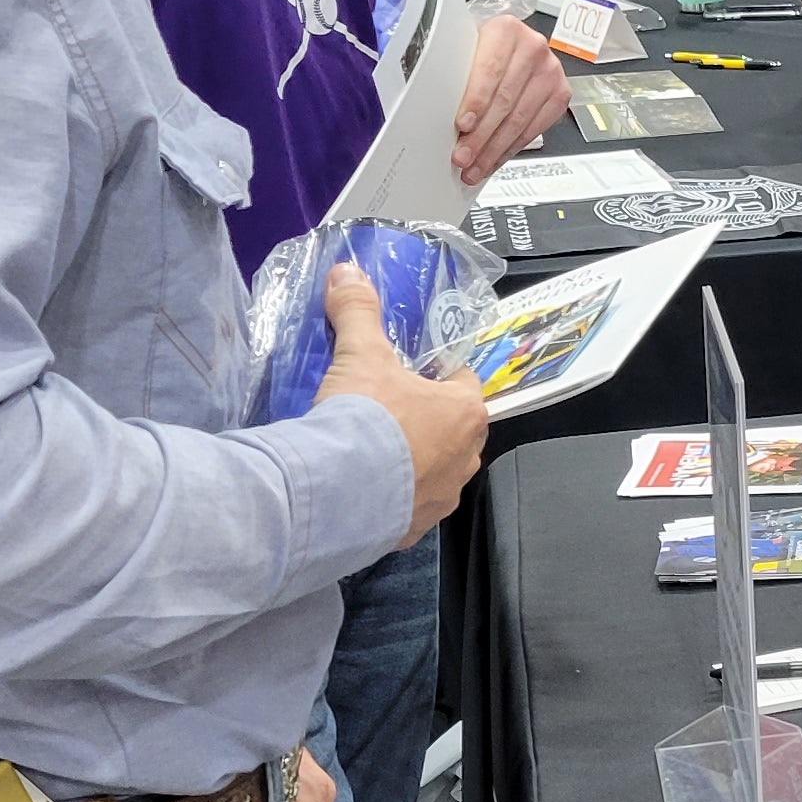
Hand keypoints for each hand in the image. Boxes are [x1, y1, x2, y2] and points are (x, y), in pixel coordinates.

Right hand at [314, 263, 486, 537]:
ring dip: (410, 461)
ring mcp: (442, 497)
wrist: (336, 490)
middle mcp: (466, 458)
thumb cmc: (365, 419)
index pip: (463, 383)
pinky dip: (389, 497)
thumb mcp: (360, 354)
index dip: (436, 375)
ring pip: (433, 471)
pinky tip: (361, 485)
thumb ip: (358, 311)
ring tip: (370, 450)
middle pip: (451, 429)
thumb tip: (347, 272)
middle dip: (424, 420)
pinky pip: (407, 506)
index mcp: (466, 412)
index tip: (410, 373)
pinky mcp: (413, 529)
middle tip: (386, 409)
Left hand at [450, 12, 573, 184]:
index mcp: (507, 30)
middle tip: (463, 155)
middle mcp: (533, 47)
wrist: (514, 46)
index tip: (463, 124)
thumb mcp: (469, 49)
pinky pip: (534, 129)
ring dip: (494, 149)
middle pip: (505, 99)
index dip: (476, 101)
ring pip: (519, 119)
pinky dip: (510, 149)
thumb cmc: (486, 50)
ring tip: (475, 166)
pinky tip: (494, 159)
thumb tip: (438, 115)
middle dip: (481, 134)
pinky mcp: (560, 93)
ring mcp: (550, 71)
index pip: (490, 70)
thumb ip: (458, 73)